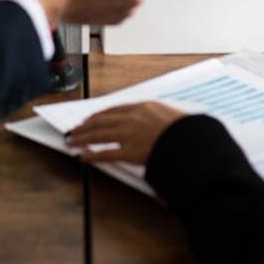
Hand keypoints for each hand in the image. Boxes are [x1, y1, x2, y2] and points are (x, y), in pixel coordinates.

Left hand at [67, 101, 187, 163]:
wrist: (191, 141)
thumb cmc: (185, 131)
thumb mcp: (170, 116)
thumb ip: (155, 117)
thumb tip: (149, 123)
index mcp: (142, 106)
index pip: (113, 109)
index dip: (98, 116)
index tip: (90, 119)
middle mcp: (132, 117)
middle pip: (101, 121)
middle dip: (84, 127)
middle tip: (75, 131)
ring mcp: (130, 134)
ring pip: (98, 135)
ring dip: (82, 139)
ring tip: (72, 142)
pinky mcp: (129, 151)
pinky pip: (105, 153)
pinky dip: (92, 155)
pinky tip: (83, 157)